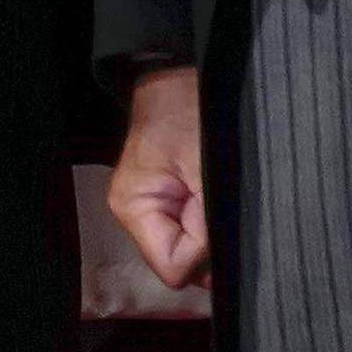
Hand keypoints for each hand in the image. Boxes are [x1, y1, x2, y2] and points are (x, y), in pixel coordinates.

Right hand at [108, 64, 208, 290]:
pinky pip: (192, 233)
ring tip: (216, 195)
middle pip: (180, 263)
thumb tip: (218, 271)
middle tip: (218, 204)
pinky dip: (210, 223)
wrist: (179, 80)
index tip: (215, 218)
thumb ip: (208, 224)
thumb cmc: (189, 112)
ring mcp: (150, 211)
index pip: (172, 267)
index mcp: (134, 208)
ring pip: (189, 251)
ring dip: (212, 233)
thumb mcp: (205, 170)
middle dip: (208, 245)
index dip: (203, 252)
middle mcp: (135, 216)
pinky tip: (213, 198)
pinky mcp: (166, 204)